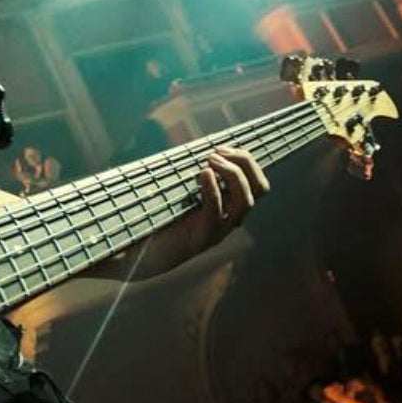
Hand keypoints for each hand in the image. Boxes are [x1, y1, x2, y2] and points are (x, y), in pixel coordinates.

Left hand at [159, 146, 268, 267]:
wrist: (142, 255)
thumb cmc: (161, 219)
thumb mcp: (183, 193)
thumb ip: (197, 176)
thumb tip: (201, 147)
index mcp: (229, 208)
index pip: (258, 184)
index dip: (246, 161)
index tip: (220, 148)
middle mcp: (230, 220)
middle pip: (259, 189)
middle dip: (244, 163)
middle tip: (216, 152)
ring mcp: (218, 231)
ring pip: (245, 201)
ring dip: (231, 174)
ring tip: (209, 161)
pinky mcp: (201, 238)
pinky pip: (215, 211)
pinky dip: (212, 189)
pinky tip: (202, 175)